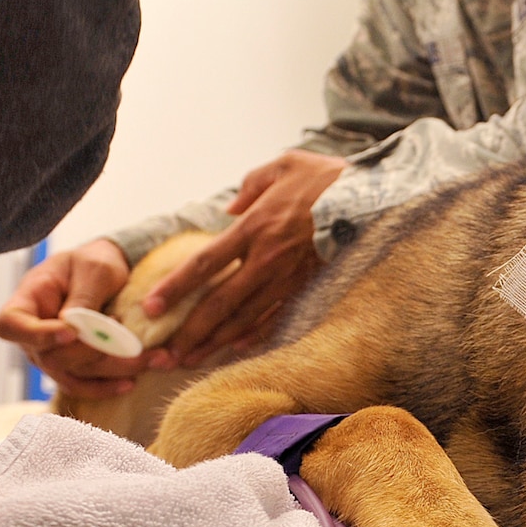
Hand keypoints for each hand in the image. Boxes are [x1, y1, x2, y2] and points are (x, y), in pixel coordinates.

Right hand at [0, 238, 155, 396]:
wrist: (108, 273)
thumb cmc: (94, 262)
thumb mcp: (94, 269)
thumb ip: (84, 298)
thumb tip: (78, 330)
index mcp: (27, 300)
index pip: (10, 326)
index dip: (36, 335)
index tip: (70, 332)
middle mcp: (33, 334)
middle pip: (49, 358)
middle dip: (91, 352)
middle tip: (126, 334)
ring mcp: (50, 355)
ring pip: (73, 375)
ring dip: (112, 369)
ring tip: (149, 358)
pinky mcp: (72, 367)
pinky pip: (83, 385)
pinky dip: (106, 387)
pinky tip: (130, 383)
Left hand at [144, 150, 347, 365]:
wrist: (374, 198)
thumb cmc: (327, 178)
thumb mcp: (283, 165)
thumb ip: (250, 185)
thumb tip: (229, 209)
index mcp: (256, 226)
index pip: (205, 264)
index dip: (176, 288)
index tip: (151, 308)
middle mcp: (268, 259)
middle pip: (220, 304)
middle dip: (189, 332)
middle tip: (162, 355)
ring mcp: (289, 278)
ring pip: (244, 319)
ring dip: (214, 343)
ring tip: (188, 361)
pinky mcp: (308, 288)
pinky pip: (276, 319)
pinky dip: (253, 337)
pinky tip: (233, 350)